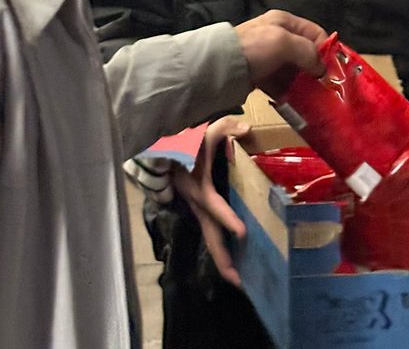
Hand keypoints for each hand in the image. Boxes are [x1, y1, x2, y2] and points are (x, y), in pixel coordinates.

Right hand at [172, 116, 249, 287]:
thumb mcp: (205, 131)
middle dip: (223, 258)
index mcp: (200, 187)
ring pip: (209, 235)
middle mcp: (197, 203)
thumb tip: (246, 128)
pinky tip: (231, 254)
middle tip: (237, 280)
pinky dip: (219, 244)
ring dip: (221, 256)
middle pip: (210, 234)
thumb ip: (225, 127)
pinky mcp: (198, 207)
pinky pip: (210, 228)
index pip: (214, 206)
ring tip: (236, 278)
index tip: (242, 232)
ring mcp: (196, 207)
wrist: (161, 149)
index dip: (227, 218)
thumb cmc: (184, 141)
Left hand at [235, 10, 326, 97]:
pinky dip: (290, 92)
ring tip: (314, 100)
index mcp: (284, 21)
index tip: (333, 70)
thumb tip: (322, 70)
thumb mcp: (283, 43)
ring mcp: (269, 57)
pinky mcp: (261, 75)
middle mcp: (278, 37)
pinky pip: (281, 84)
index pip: (315, 33)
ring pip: (294, 71)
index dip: (326, 50)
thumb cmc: (255, 48)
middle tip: (325, 89)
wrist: (221, 67)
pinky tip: (297, 104)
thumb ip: (308, 52)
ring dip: (304, 84)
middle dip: (316, 70)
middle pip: (306, 54)